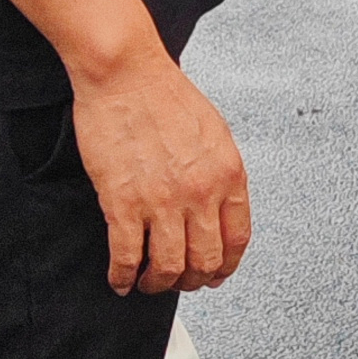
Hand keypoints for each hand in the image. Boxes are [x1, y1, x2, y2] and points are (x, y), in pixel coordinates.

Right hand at [72, 53, 251, 293]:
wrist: (126, 74)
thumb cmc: (165, 96)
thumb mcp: (215, 135)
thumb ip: (221, 174)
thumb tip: (219, 208)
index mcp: (229, 175)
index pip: (237, 239)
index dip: (226, 265)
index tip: (216, 274)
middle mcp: (201, 192)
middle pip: (205, 260)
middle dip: (192, 280)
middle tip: (179, 282)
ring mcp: (163, 200)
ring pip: (168, 267)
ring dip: (158, 284)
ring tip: (148, 283)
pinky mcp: (123, 202)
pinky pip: (127, 255)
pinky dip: (123, 276)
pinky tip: (120, 279)